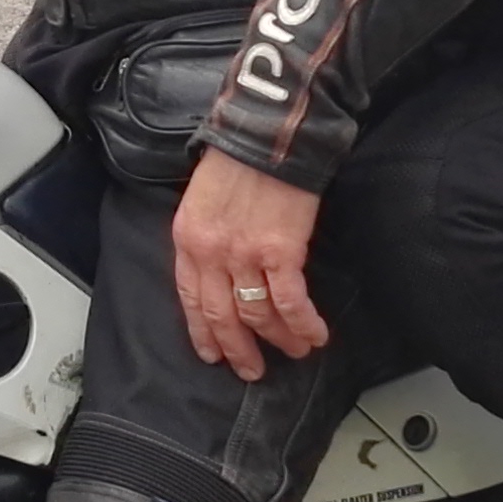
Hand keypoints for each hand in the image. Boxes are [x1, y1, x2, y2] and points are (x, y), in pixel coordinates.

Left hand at [171, 148, 327, 381]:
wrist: (269, 131)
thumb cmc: (240, 154)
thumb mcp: (203, 195)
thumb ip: (207, 233)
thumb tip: (221, 264)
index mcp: (188, 238)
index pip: (190, 297)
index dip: (202, 331)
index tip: (212, 353)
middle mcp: (211, 253)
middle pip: (221, 315)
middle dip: (238, 348)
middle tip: (251, 370)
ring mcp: (244, 255)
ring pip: (258, 314)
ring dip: (278, 339)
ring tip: (294, 351)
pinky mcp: (280, 252)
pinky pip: (290, 301)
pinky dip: (302, 324)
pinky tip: (314, 335)